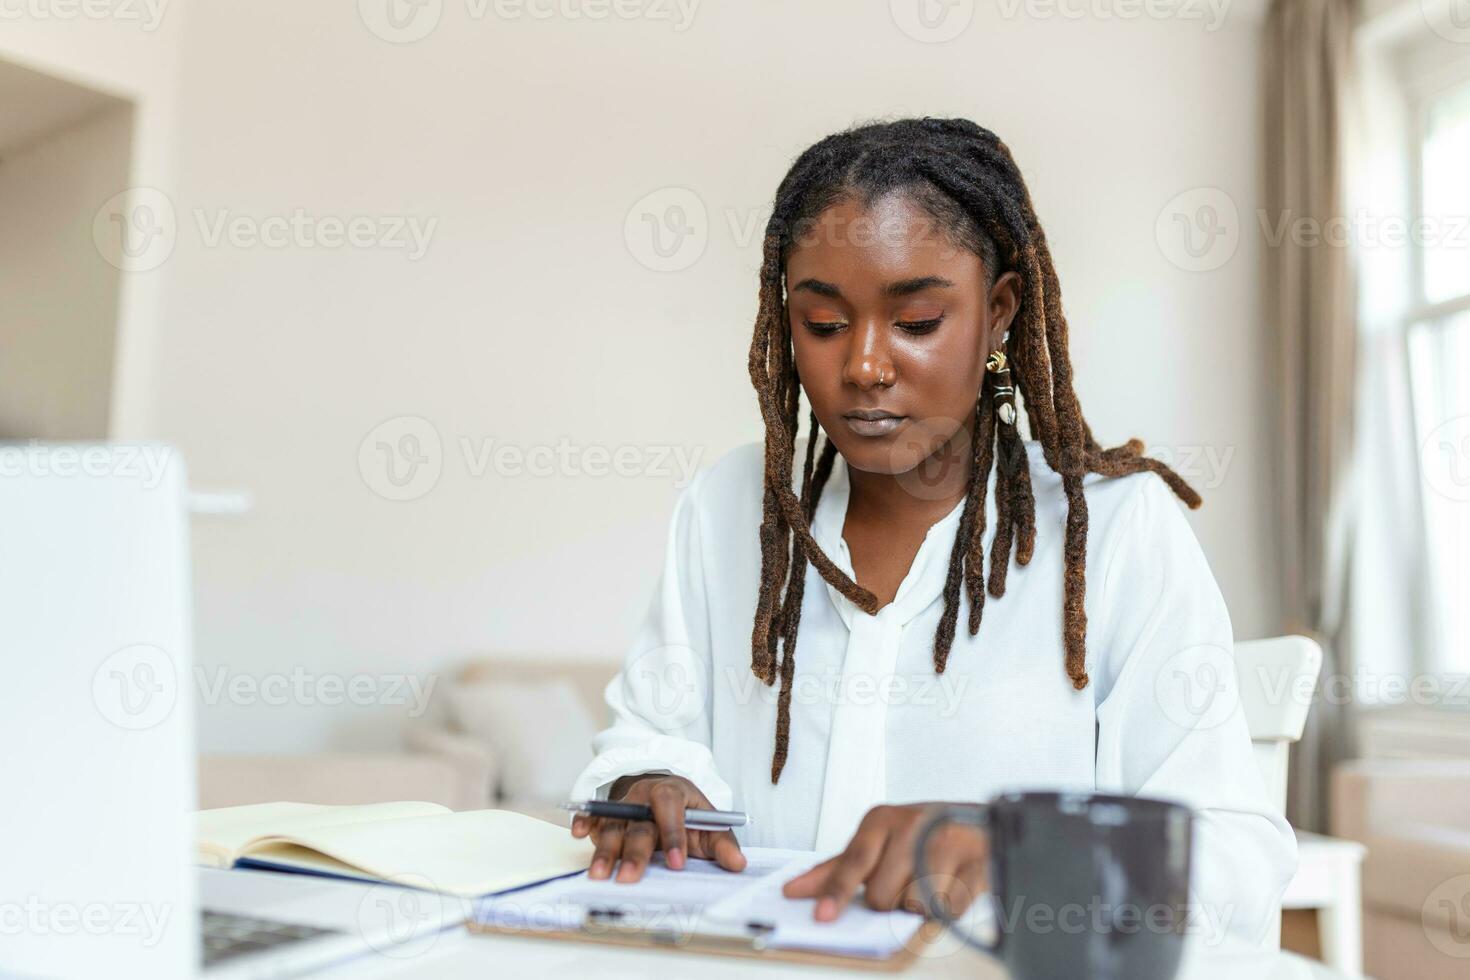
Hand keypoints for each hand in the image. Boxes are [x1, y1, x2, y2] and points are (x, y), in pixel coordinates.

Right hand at [569, 774, 746, 882]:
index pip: (670, 808)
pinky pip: (593, 816)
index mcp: (673, 792)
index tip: (677, 864)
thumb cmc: (689, 814)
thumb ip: (722, 845)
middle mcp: (644, 795)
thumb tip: (739, 864)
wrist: (665, 794)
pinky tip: (579, 835)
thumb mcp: (710, 825)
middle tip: (630, 878)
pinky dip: (584, 822)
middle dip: (635, 852)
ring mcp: (623, 804)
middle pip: (638, 822)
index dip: (674, 834)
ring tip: (600, 875)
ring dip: (605, 850)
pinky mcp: (606, 813)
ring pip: (613, 826)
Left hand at [782, 804, 987, 920]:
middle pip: (881, 895)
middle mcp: (912, 825)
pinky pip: (947, 910)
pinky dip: (947, 908)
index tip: (822, 916)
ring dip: (920, 905)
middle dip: (891, 899)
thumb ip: (838, 867)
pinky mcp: (976, 863)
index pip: (853, 862)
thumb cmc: (923, 833)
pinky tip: (952, 885)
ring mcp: (946, 842)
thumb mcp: (878, 840)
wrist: (980, 821)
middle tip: (906, 880)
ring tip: (932, 880)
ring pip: (913, 906)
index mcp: (881, 820)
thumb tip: (795, 890)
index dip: (837, 892)